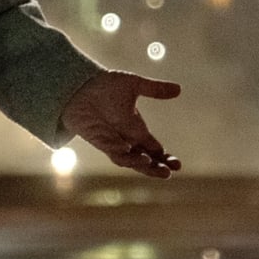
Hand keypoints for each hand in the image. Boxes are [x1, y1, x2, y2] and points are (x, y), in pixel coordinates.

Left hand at [59, 71, 181, 177]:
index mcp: (136, 128)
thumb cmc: (104, 86)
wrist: (78, 85)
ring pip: (130, 161)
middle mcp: (126, 138)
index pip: (154, 148)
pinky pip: (115, 153)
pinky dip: (126, 156)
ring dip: (142, 166)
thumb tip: (179, 89)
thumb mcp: (133, 85)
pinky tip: (136, 155)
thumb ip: (155, 89)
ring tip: (154, 166)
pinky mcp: (100, 141)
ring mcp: (113, 142)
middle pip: (144, 159)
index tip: (178, 165)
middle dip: (156, 167)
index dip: (165, 158)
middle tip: (169, 173)